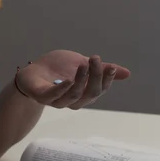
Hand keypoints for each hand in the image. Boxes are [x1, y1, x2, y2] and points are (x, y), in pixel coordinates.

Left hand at [15, 50, 130, 109]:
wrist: (33, 70)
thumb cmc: (58, 69)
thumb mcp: (82, 65)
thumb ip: (100, 70)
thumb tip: (126, 73)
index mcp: (84, 94)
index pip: (100, 90)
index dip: (107, 80)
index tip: (110, 67)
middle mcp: (72, 101)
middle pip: (89, 94)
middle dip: (95, 77)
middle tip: (95, 59)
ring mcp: (57, 100)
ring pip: (73, 95)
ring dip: (81, 80)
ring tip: (84, 64)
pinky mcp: (42, 96)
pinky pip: (53, 96)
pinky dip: (61, 89)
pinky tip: (68, 80)